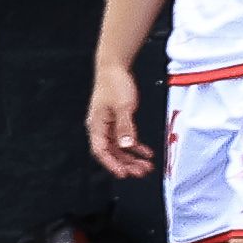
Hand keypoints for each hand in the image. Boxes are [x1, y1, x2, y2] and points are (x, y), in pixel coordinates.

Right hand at [85, 61, 155, 178]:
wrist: (114, 68)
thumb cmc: (113, 84)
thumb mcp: (123, 106)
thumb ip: (125, 127)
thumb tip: (127, 146)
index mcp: (96, 125)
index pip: (101, 151)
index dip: (112, 164)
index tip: (124, 173)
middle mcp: (100, 128)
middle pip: (111, 153)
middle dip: (126, 164)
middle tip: (141, 172)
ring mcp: (108, 126)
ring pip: (119, 148)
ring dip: (132, 158)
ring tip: (145, 166)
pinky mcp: (117, 121)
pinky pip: (125, 139)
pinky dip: (135, 147)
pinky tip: (146, 152)